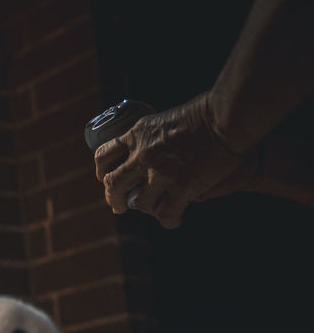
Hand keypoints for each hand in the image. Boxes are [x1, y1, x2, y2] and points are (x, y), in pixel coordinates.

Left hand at [94, 93, 247, 227]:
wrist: (229, 115)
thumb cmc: (208, 111)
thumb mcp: (167, 118)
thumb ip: (153, 136)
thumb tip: (150, 148)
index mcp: (137, 135)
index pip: (104, 155)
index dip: (102, 170)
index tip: (105, 178)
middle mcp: (142, 155)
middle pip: (114, 184)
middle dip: (114, 199)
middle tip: (118, 206)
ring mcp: (159, 173)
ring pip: (140, 203)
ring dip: (147, 209)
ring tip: (157, 210)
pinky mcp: (181, 187)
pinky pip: (167, 213)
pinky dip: (170, 220)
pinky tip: (175, 219)